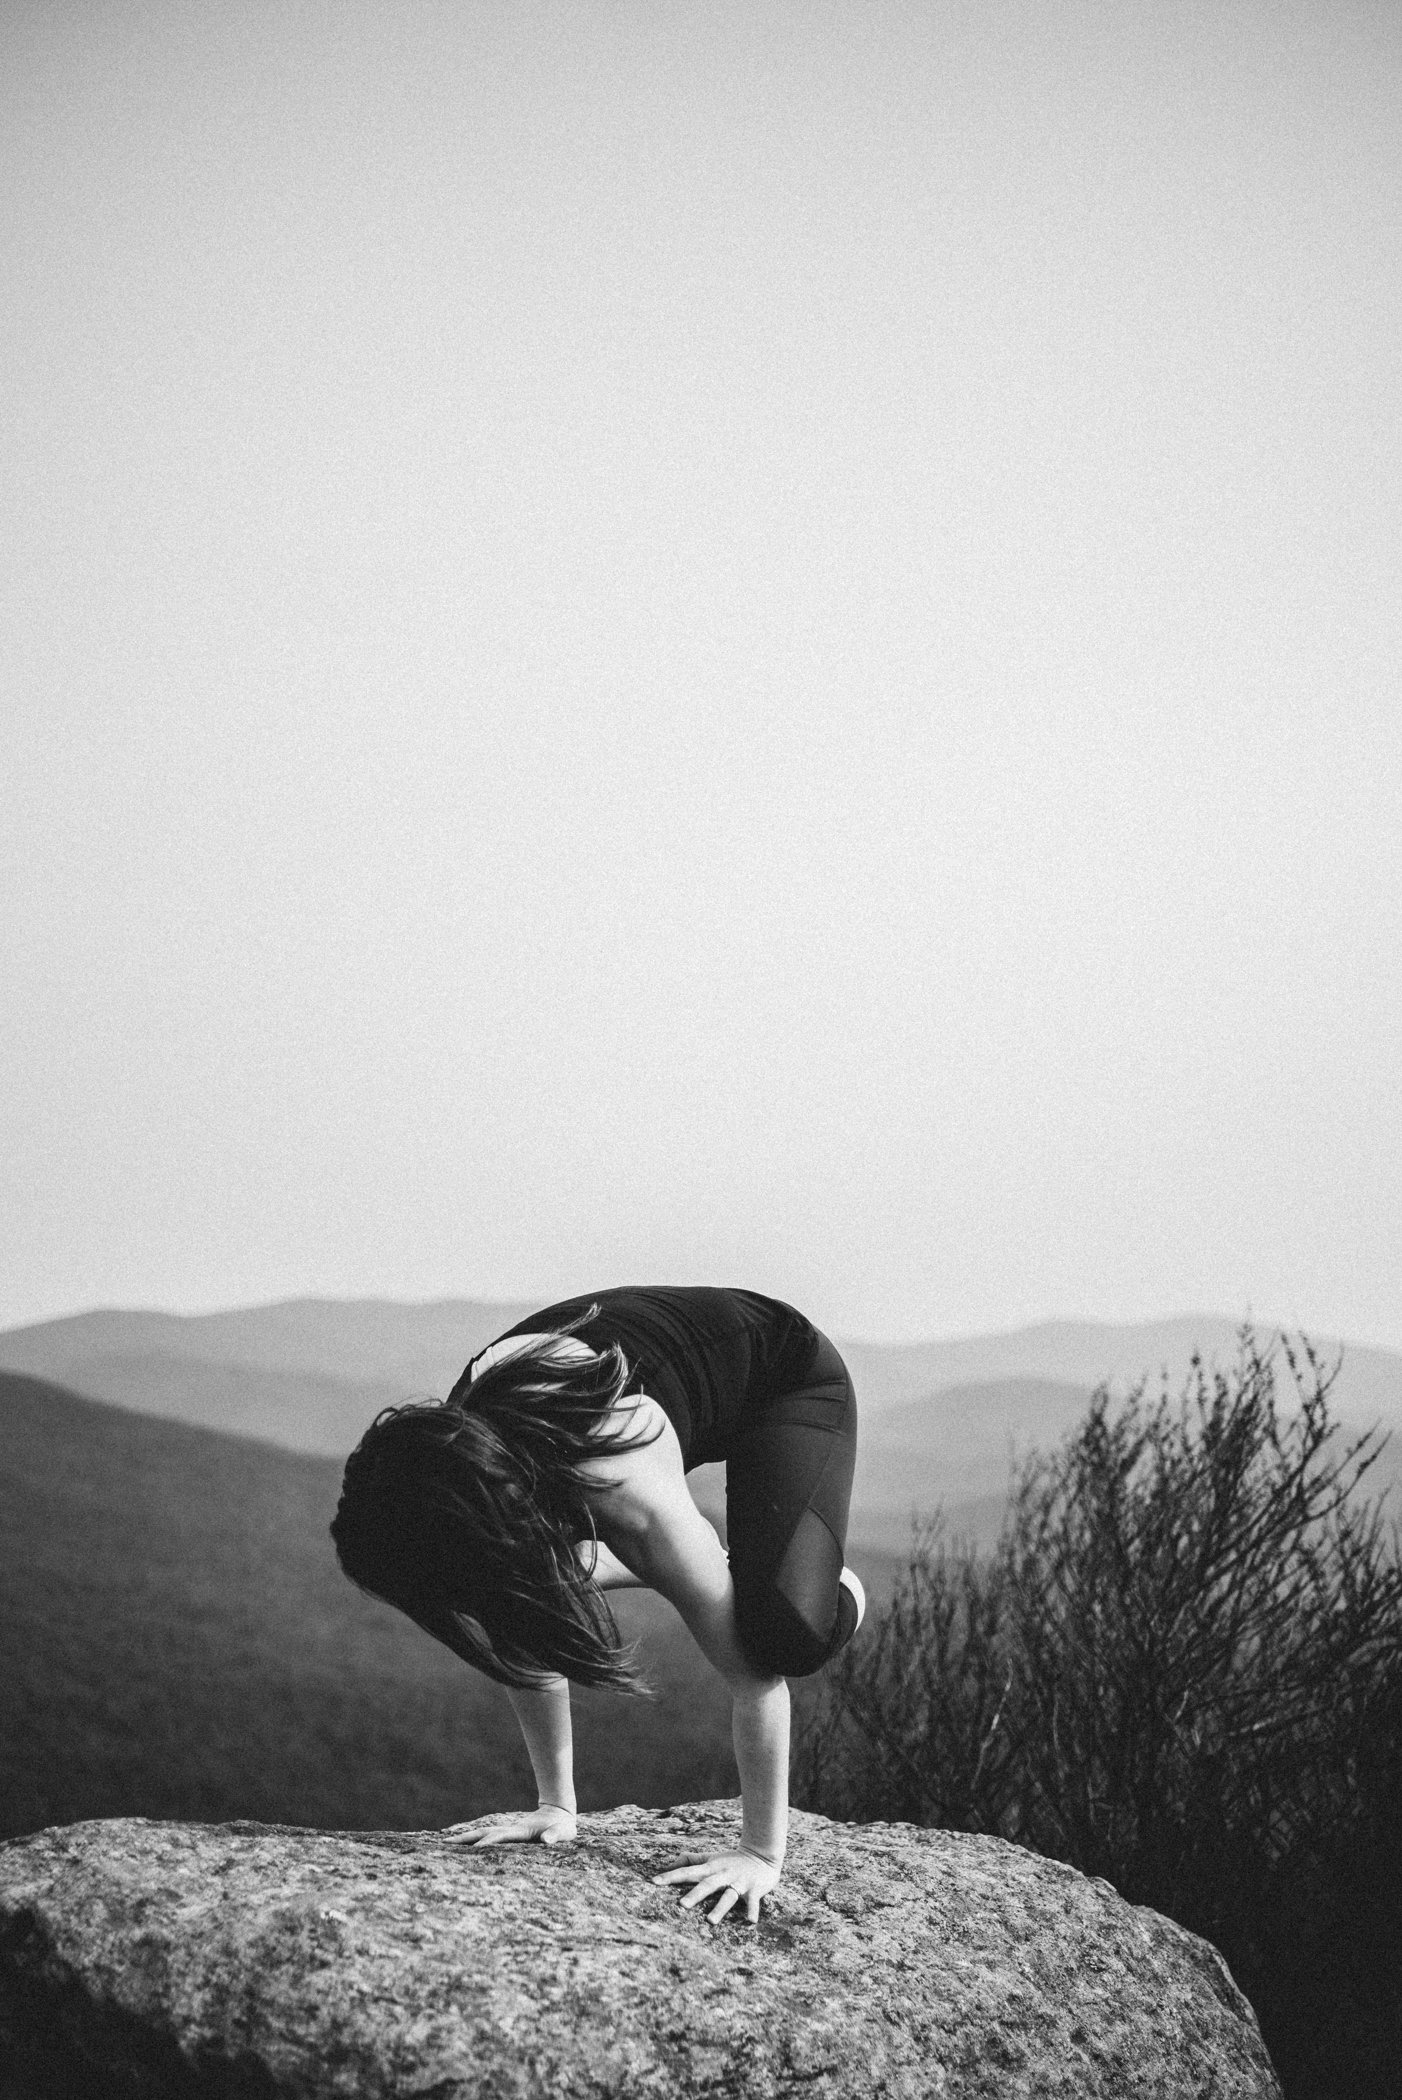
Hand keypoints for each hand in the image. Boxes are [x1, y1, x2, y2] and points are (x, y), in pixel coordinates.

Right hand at [445, 1805, 577, 1847]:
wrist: (559, 1812)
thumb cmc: (563, 1826)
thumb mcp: (564, 1832)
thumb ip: (555, 1835)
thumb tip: (546, 1841)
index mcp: (522, 1831)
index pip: (501, 1837)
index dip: (488, 1842)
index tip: (474, 1849)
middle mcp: (511, 1830)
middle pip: (484, 1832)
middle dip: (466, 1838)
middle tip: (445, 1843)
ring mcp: (509, 1832)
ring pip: (483, 1833)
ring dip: (466, 1838)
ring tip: (446, 1843)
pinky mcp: (509, 1835)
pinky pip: (488, 1837)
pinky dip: (474, 1840)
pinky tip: (465, 1846)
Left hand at [651, 1848, 780, 1924]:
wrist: (763, 1854)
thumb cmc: (732, 1860)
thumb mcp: (711, 1857)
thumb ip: (692, 1860)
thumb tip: (671, 1863)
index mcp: (711, 1868)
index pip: (688, 1871)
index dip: (671, 1876)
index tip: (654, 1881)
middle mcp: (723, 1875)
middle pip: (707, 1885)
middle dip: (695, 1894)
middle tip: (682, 1905)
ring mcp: (739, 1883)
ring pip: (728, 1896)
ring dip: (720, 1908)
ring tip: (710, 1921)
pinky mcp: (754, 1890)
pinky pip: (753, 1902)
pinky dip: (752, 1911)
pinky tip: (750, 1922)